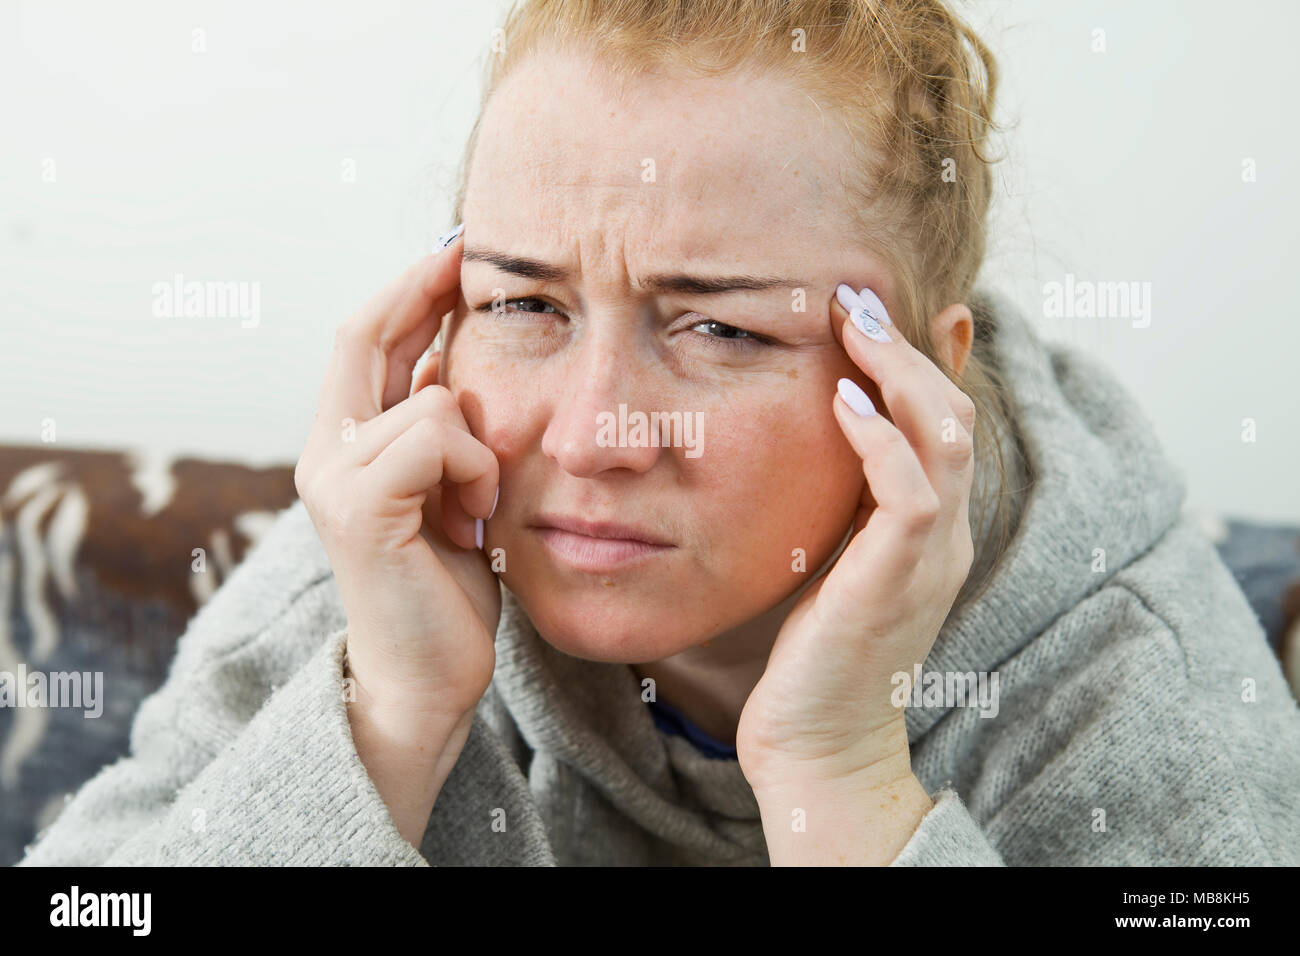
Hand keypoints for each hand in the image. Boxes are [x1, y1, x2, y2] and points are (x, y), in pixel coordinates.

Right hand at [295, 228, 501, 723]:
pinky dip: (476, 469)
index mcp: (344, 444)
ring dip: (481, 444)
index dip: (407, 286)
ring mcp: (334, 479)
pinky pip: (438, 438)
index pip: (365, 338)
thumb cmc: (447, 585)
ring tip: (480, 504)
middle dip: (425, 288)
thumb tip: (448, 355)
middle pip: (366, 334)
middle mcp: (325, 453)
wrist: (428, 677)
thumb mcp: (447, 489)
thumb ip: (434, 429)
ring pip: (431, 398)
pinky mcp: (359, 507)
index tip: (457, 247)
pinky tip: (475, 518)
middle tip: (470, 255)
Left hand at [736, 285, 976, 792]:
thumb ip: (843, 498)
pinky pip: (911, 493)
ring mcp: (930, 556)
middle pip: (954, 413)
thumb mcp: (834, 553)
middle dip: (907, 347)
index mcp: (932, 525)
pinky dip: (881, 441)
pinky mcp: (898, 579)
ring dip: (900, 373)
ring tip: (853, 324)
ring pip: (945, 437)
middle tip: (853, 297)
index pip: (945, 421)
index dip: (922, 358)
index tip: (876, 308)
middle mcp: (946, 533)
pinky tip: (841, 406)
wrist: (820, 740)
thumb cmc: (818, 648)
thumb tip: (826, 435)